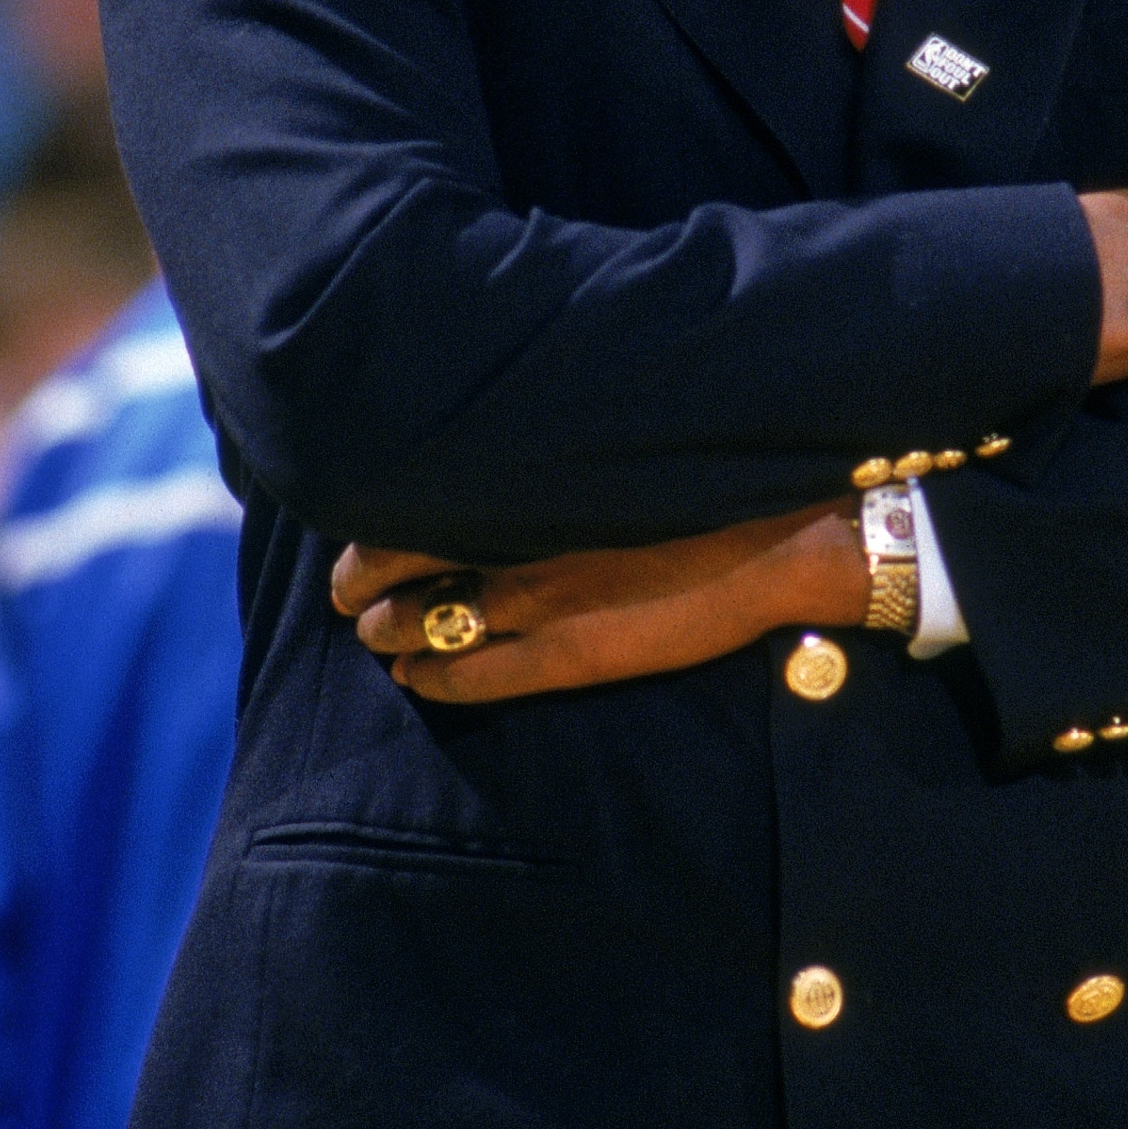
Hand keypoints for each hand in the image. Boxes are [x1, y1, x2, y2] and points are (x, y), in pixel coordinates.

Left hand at [333, 506, 869, 702]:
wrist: (777, 534)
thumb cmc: (699, 479)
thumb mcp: (609, 448)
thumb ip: (542, 460)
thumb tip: (491, 466)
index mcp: (521, 481)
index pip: (406, 511)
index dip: (368, 536)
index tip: (355, 544)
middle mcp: (513, 537)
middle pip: (397, 570)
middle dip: (363, 587)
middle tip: (349, 595)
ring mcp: (537, 601)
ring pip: (424, 625)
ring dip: (388, 633)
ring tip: (376, 635)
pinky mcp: (568, 655)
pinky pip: (472, 677)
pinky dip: (431, 679)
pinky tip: (413, 680)